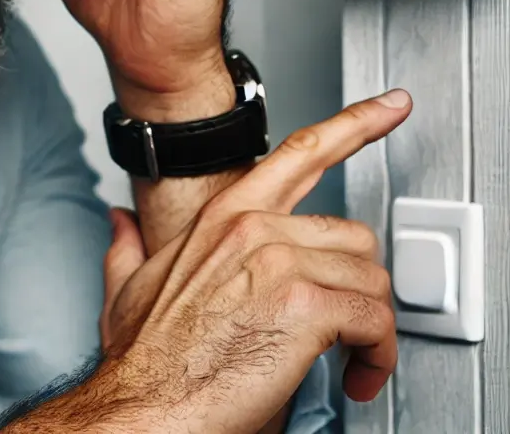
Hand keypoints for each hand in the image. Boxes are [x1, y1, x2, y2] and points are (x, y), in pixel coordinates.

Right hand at [4, 90, 410, 433]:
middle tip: (346, 327)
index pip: (301, 152)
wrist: (142, 409)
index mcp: (223, 216)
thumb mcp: (126, 288)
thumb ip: (126, 245)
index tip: (389, 106)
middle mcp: (254, 227)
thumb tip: (120, 223)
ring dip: (370, 327)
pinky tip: (355, 376)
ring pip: (370, 278)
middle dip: (357, 287)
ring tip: (349, 359)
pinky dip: (378, 356)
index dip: (356, 124)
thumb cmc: (142, 359)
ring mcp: (279, 262)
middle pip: (353, 234)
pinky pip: (375, 321)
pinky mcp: (304, 307)